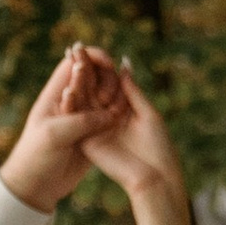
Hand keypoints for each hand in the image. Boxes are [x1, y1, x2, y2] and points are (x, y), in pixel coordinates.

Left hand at [0, 45, 128, 212]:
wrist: (35, 186)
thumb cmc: (37, 157)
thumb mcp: (56, 135)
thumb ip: (82, 121)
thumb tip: (111, 114)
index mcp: (56, 94)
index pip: (75, 63)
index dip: (93, 57)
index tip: (109, 64)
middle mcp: (70, 103)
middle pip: (94, 77)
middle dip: (108, 78)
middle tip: (112, 96)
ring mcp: (81, 118)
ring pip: (104, 97)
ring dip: (116, 97)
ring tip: (121, 109)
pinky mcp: (92, 135)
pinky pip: (109, 118)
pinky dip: (118, 114)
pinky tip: (126, 117)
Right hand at [76, 57, 187, 205]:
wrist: (153, 177)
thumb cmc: (158, 146)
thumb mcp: (147, 112)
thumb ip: (131, 90)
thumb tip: (123, 64)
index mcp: (123, 111)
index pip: (109, 85)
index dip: (101, 68)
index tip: (92, 48)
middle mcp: (107, 119)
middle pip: (94, 90)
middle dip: (85, 70)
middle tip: (75, 48)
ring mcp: (96, 130)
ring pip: (84, 102)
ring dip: (77, 82)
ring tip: (70, 60)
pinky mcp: (88, 142)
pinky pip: (78, 120)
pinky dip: (72, 103)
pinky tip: (67, 84)